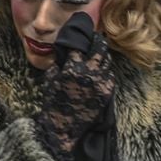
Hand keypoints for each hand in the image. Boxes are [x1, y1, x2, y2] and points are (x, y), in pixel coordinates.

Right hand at [36, 13, 114, 158]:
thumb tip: (66, 54)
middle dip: (97, 41)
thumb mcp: (50, 81)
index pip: (80, 46)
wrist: (66, 127)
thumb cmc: (54, 103)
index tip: (83, 32)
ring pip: (107, 62)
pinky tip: (101, 69)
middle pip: (99, 50)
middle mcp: (89, 74)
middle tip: (96, 37)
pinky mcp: (107, 92)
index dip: (81, 38)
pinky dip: (105, 70)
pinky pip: (110, 75)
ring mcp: (101, 83)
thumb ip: (59, 65)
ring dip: (103, 55)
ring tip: (99, 52)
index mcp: (72, 69)